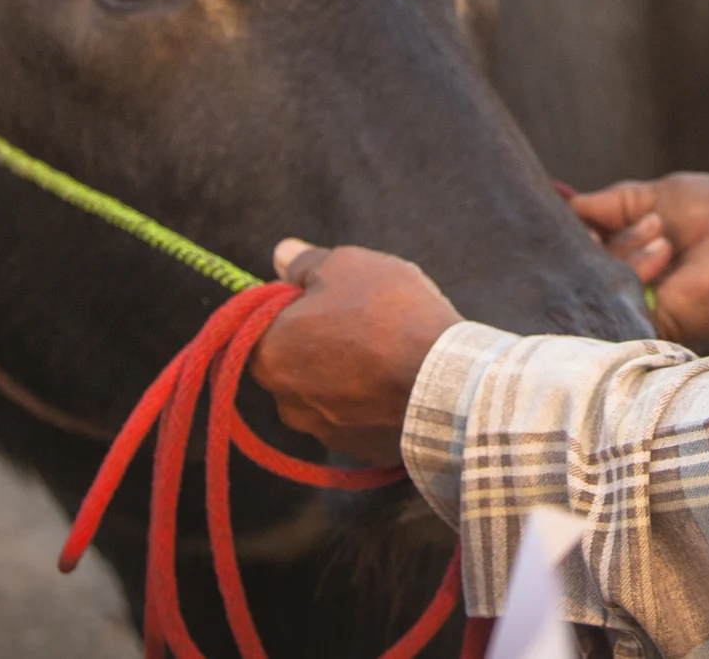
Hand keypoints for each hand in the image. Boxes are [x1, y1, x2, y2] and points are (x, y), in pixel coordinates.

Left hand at [246, 241, 461, 465]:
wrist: (447, 381)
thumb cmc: (388, 314)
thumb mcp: (347, 265)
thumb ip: (305, 263)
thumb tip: (281, 255)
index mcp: (270, 356)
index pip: (261, 325)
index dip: (292, 304)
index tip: (326, 293)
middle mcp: (286, 403)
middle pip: (293, 360)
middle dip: (318, 340)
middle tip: (361, 319)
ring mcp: (325, 434)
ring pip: (325, 392)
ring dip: (344, 374)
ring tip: (388, 352)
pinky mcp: (361, 453)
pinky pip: (358, 419)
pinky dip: (370, 402)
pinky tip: (399, 382)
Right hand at [567, 174, 708, 347]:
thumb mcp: (659, 195)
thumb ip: (611, 202)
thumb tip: (566, 202)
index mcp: (637, 248)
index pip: (587, 239)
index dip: (572, 221)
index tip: (555, 198)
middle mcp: (631, 277)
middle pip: (582, 257)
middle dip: (591, 234)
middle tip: (620, 220)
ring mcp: (635, 302)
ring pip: (593, 273)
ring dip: (627, 245)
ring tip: (663, 236)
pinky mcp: (643, 324)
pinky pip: (611, 295)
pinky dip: (633, 266)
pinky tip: (662, 252)